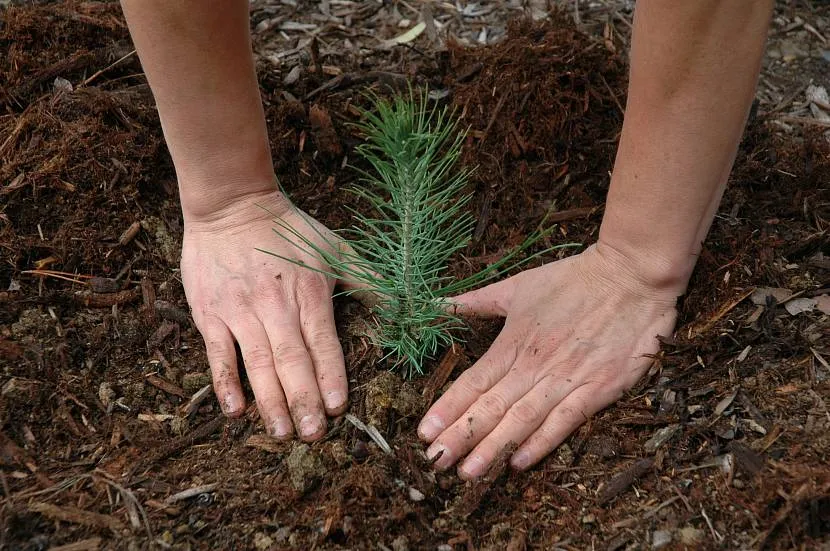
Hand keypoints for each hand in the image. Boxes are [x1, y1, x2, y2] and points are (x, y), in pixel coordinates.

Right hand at [181, 190, 346, 440]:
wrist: (232, 204)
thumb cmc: (289, 229)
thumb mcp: (335, 248)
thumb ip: (369, 279)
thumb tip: (407, 304)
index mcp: (309, 293)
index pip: (323, 342)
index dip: (330, 376)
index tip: (338, 408)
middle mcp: (275, 305)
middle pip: (292, 360)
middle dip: (303, 400)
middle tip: (313, 435)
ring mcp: (240, 311)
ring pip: (257, 363)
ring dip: (270, 401)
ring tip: (282, 433)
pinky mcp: (211, 313)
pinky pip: (218, 353)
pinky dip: (226, 383)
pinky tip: (236, 410)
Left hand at [417, 244, 678, 477]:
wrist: (631, 276)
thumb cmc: (573, 280)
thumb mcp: (518, 286)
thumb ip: (476, 301)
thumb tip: (437, 304)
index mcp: (513, 342)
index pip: (473, 382)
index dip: (447, 409)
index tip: (424, 432)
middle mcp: (535, 365)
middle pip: (491, 407)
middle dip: (461, 436)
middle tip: (435, 462)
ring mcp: (566, 379)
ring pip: (522, 420)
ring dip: (493, 448)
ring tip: (468, 472)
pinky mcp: (598, 389)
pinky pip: (564, 422)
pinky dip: (541, 443)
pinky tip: (518, 463)